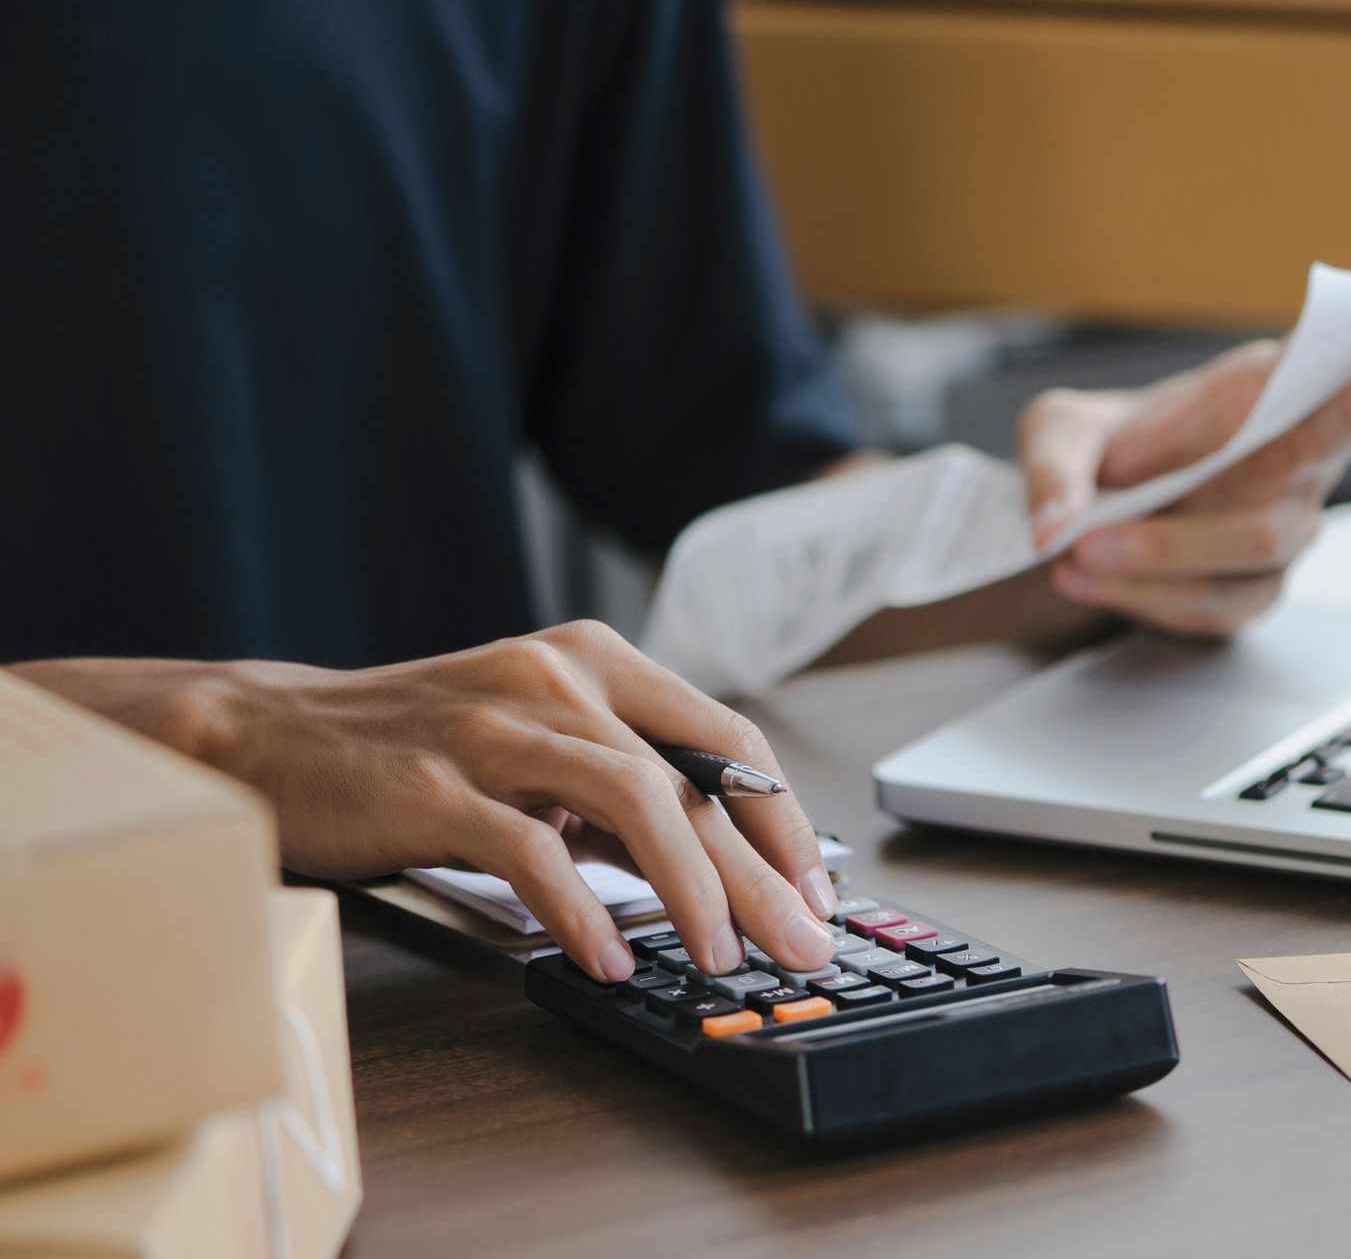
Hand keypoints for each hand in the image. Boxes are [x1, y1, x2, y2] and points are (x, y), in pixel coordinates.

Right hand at [19, 624, 839, 982]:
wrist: (269, 737)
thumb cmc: (415, 750)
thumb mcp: (537, 751)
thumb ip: (621, 794)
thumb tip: (723, 869)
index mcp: (593, 662)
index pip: (726, 740)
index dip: (782, 821)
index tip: (813, 892)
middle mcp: (555, 677)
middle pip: (693, 778)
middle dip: (763, 873)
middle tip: (801, 943)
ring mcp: (493, 726)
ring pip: (633, 797)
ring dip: (693, 887)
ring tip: (721, 954)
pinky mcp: (429, 784)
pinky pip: (528, 848)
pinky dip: (580, 908)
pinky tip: (611, 956)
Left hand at [1018, 341, 1350, 635]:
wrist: (1090, 510)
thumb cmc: (1100, 449)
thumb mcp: (1057, 430)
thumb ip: (1056, 466)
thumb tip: (1056, 526)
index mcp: (1260, 391)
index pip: (1324, 384)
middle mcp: (1292, 460)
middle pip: (1302, 479)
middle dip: (1204, 506)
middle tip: (1097, 532)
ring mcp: (1283, 529)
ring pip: (1250, 550)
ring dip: (1157, 559)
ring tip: (1076, 555)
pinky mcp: (1256, 588)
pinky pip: (1217, 604)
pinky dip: (1147, 596)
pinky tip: (1092, 581)